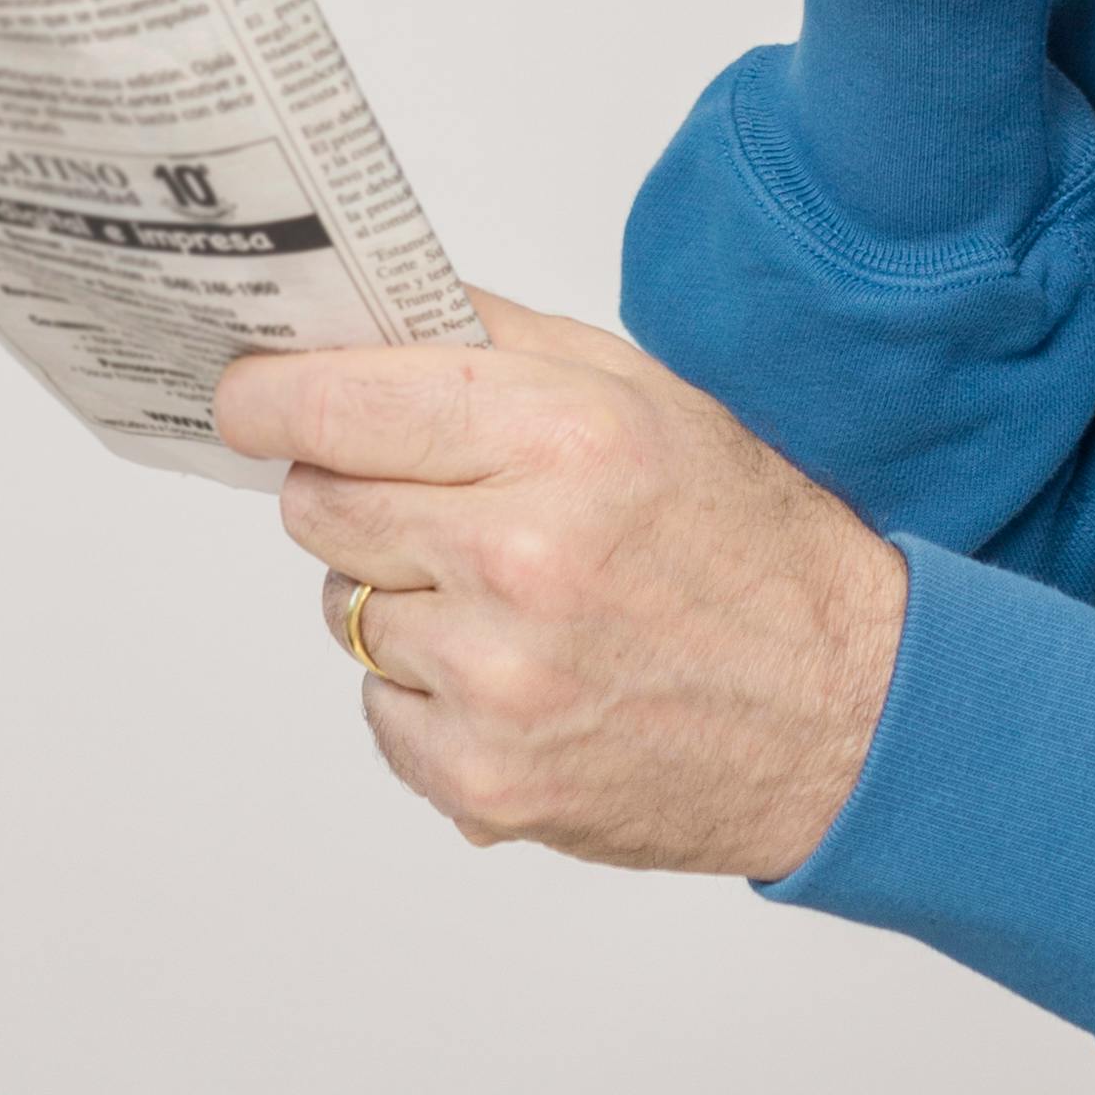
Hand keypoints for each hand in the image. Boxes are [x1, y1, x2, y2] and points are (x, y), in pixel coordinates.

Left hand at [216, 293, 906, 879]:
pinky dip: (429, 694)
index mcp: (562, 438)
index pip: (332, 404)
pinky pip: (378, 710)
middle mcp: (521, 557)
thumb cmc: (750, 547)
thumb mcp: (645, 396)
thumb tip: (351, 315)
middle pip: (316, 504)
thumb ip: (493, 344)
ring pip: (344, 609)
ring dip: (403, 598)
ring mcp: (495, 680)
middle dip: (352, 489)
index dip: (269, 396)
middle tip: (435, 501)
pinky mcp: (482, 779)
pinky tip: (522, 677)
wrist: (847, 716)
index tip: (247, 395)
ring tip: (516, 602)